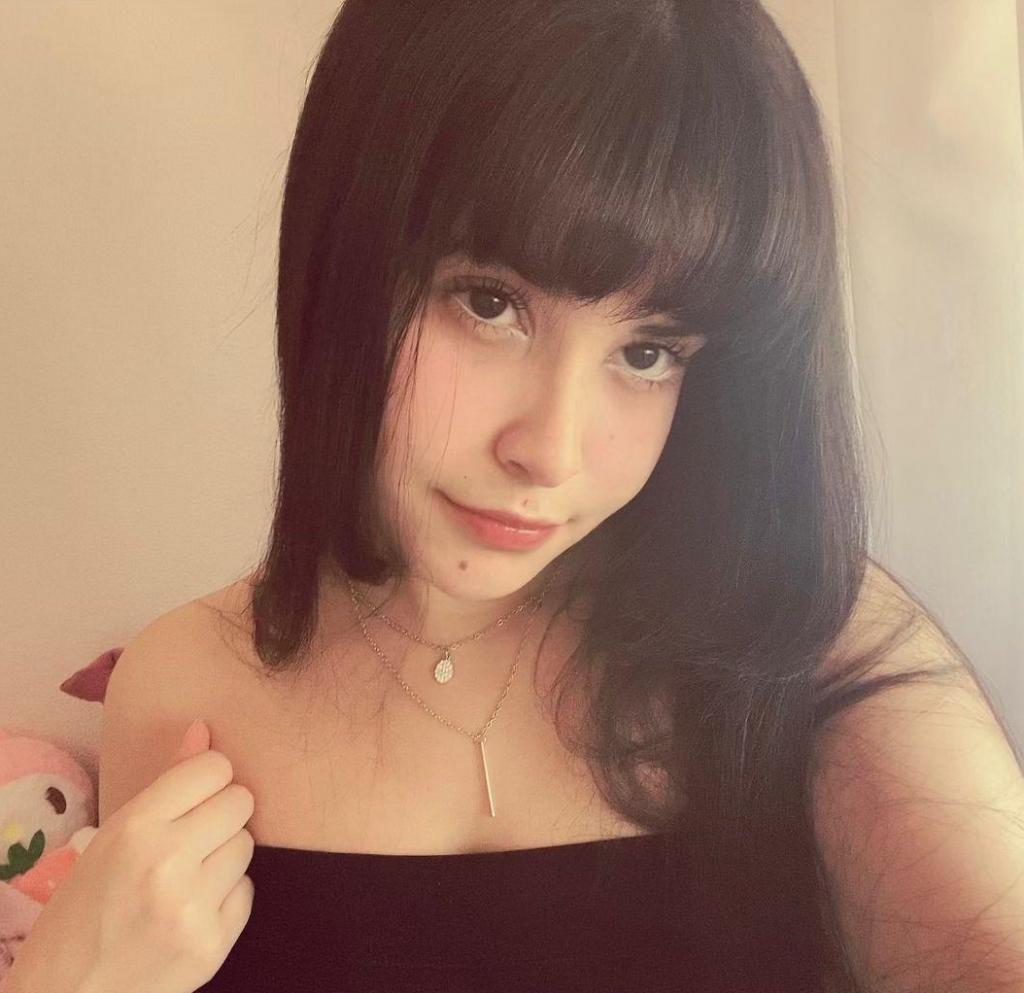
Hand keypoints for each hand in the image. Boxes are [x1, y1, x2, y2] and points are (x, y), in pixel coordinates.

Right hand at [6, 720, 255, 992]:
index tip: (194, 795)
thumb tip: (203, 728)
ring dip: (224, 856)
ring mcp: (193, 906)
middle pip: (240, 802)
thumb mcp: (111, 838)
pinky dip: (227, 897)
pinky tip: (193, 909)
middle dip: (221, 814)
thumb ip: (166, 783)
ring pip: (246, 845)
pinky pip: (247, 891)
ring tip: (187, 877)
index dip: (207, 779)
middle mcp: (168, 862)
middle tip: (192, 838)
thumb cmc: (83, 911)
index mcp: (135, 828)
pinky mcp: (213, 943)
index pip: (213, 767)